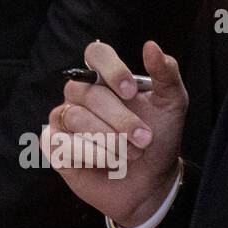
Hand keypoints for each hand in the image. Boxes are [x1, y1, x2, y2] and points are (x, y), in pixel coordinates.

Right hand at [42, 39, 187, 227]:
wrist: (151, 181)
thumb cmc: (159, 138)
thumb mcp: (172, 103)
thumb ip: (165, 73)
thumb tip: (151, 46)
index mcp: (106, 78)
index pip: (95, 54)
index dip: (111, 69)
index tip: (131, 92)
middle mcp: (81, 95)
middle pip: (88, 93)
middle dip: (120, 119)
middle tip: (144, 139)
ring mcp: (65, 119)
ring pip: (75, 118)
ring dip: (108, 140)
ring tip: (130, 155)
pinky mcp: (56, 146)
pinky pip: (62, 142)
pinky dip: (90, 154)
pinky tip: (107, 162)